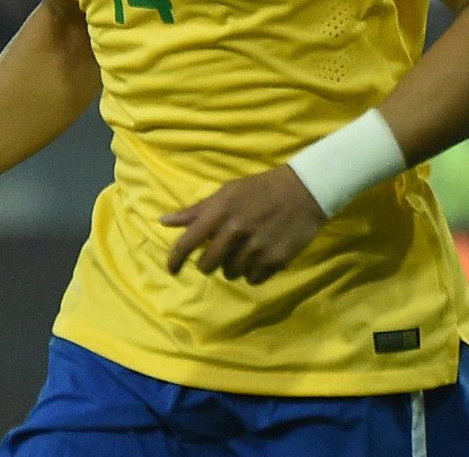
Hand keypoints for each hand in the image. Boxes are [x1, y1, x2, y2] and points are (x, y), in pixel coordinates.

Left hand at [160, 165, 326, 283]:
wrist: (305, 191)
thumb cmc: (260, 189)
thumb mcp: (227, 192)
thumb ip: (196, 211)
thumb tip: (163, 221)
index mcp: (220, 213)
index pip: (187, 243)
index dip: (174, 260)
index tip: (172, 270)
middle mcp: (235, 232)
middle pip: (207, 265)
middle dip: (209, 262)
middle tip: (219, 252)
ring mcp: (256, 248)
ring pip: (230, 274)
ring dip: (233, 266)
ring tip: (245, 250)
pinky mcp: (275, 260)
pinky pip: (252, 279)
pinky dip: (252, 272)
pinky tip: (259, 257)